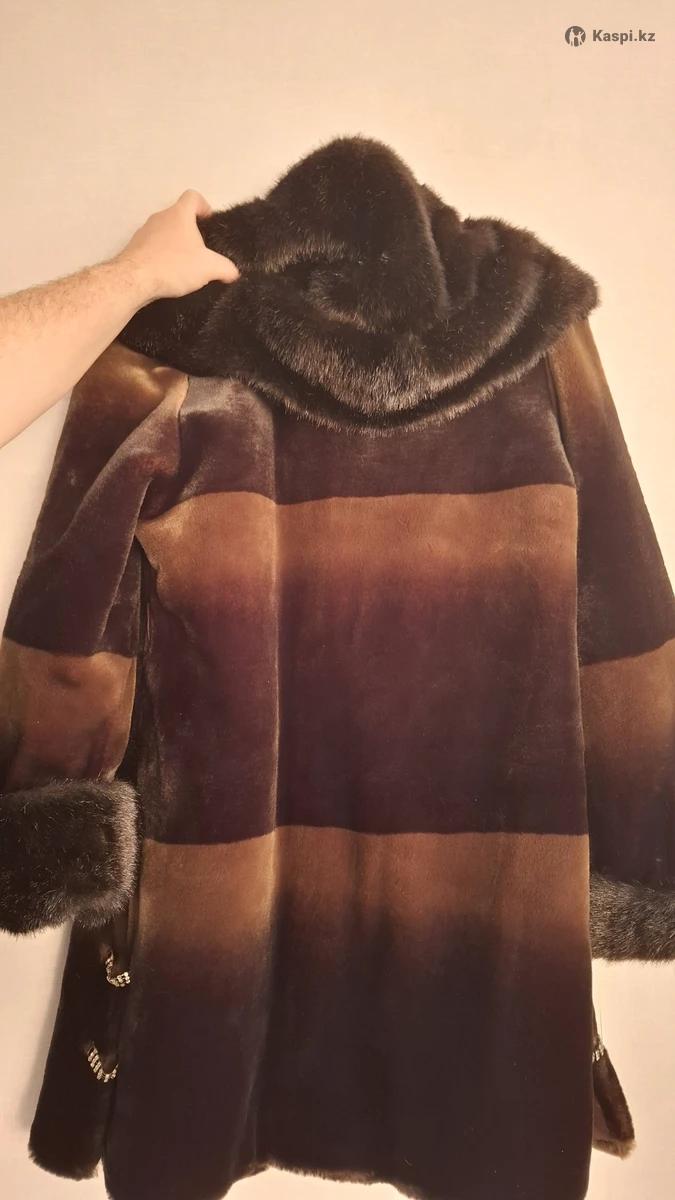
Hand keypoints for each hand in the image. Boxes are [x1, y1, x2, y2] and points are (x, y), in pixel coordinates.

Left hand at [115, 189, 239, 301]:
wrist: (134, 279)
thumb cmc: (174, 265)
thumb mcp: (209, 268)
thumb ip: (226, 268)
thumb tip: (233, 273)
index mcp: (179, 214)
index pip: (193, 197)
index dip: (204, 206)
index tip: (209, 224)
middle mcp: (160, 217)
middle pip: (179, 216)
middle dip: (191, 230)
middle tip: (201, 250)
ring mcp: (144, 231)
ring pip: (165, 231)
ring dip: (175, 244)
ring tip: (184, 266)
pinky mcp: (134, 247)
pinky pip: (152, 246)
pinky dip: (161, 255)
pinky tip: (167, 274)